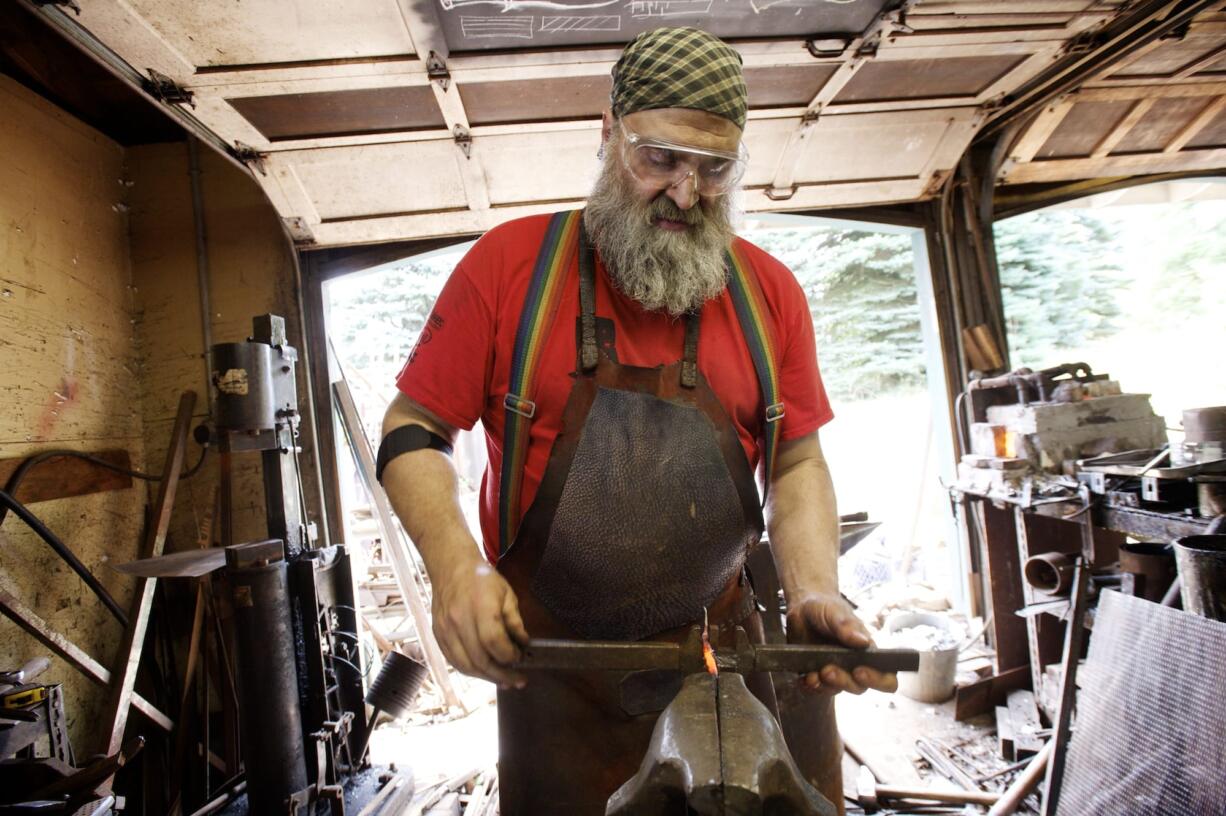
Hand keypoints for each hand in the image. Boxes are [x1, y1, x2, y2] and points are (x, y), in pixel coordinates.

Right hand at [431, 558, 529, 687]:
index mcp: (480, 607)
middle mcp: (460, 621)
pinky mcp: (438, 635)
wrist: (451, 567)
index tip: (520, 658)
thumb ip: (515, 621)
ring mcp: (446, 630)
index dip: (509, 656)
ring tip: (504, 682)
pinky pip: (454, 661)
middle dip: (502, 675)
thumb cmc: (482, 579)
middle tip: (518, 681)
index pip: (494, 642)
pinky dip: (471, 671)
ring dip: (487, 678)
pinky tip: (484, 673)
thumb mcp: (507, 593)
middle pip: (480, 660)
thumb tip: (523, 644)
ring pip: (466, 666)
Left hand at [785, 591, 897, 694]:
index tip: (860, 672)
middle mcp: (854, 666)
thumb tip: (864, 642)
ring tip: (812, 675)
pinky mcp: (816, 675)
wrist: (803, 608)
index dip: (877, 680)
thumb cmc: (827, 608)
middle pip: (859, 687)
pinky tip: (803, 678)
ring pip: (836, 690)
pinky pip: (815, 689)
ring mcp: (835, 672)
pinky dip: (809, 686)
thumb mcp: (835, 612)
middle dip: (844, 682)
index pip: (885, 676)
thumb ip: (847, 626)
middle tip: (828, 670)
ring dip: (825, 686)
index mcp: (867, 652)